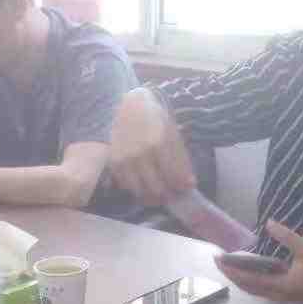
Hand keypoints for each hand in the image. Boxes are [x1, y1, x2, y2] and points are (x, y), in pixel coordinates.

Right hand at [108, 88, 195, 205]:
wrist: (129, 106)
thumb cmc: (155, 118)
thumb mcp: (173, 134)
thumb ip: (182, 160)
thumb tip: (189, 185)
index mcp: (159, 144)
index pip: (174, 178)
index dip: (182, 188)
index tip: (184, 188)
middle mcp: (140, 154)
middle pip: (157, 189)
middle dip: (168, 195)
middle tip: (172, 193)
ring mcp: (124, 159)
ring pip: (141, 192)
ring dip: (152, 197)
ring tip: (158, 192)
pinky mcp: (113, 163)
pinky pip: (126, 186)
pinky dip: (137, 189)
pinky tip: (144, 183)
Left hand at [213, 221, 302, 303]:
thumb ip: (287, 237)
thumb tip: (269, 222)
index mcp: (280, 286)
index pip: (248, 279)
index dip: (231, 270)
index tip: (219, 259)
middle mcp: (277, 295)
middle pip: (246, 287)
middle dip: (231, 275)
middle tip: (218, 261)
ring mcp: (281, 297)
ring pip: (253, 290)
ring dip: (239, 279)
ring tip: (229, 266)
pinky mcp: (285, 295)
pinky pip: (261, 290)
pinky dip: (250, 281)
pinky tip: (249, 271)